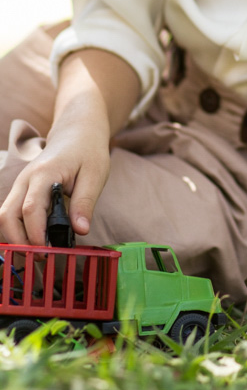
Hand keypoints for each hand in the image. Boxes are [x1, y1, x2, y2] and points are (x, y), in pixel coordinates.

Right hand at [0, 122, 109, 245]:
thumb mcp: (95, 175)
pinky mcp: (22, 189)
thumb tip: (81, 231)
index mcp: (45, 173)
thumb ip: (85, 202)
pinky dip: (17, 229)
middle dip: (19, 241)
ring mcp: (21, 183)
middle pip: (7, 215)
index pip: (31, 209)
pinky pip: (11, 212)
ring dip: (15, 237)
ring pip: (5, 215)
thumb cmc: (88, 151)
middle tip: (41, 258)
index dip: (36, 234)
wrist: (77, 131)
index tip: (47, 253)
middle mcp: (26, 179)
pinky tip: (34, 241)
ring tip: (37, 253)